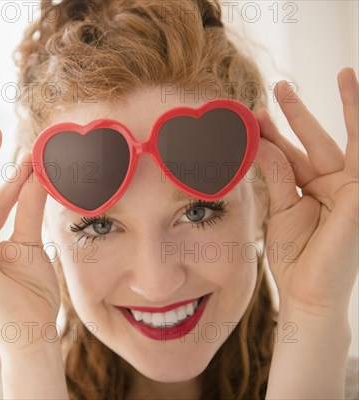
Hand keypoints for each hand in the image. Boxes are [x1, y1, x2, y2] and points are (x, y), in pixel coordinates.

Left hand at [254, 68, 358, 321]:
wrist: (307, 291)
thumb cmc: (294, 257)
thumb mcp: (280, 208)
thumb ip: (275, 173)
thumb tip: (258, 140)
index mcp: (313, 190)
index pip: (292, 154)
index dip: (274, 134)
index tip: (251, 114)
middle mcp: (337, 185)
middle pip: (316, 140)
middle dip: (298, 113)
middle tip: (279, 86)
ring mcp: (354, 189)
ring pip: (349, 140)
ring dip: (350, 106)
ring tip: (346, 72)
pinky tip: (356, 97)